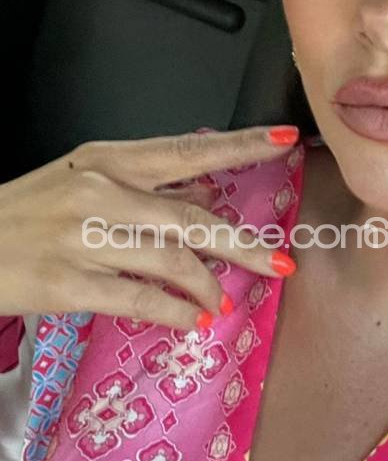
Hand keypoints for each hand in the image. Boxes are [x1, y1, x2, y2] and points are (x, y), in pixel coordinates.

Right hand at [0, 126, 301, 330]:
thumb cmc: (28, 214)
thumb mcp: (86, 182)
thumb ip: (149, 186)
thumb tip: (210, 188)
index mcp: (108, 160)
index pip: (187, 150)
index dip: (240, 146)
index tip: (286, 139)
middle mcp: (99, 192)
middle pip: (190, 217)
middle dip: (242, 244)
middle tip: (281, 262)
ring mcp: (82, 237)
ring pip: (170, 259)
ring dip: (207, 286)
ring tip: (224, 301)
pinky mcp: (68, 282)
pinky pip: (140, 299)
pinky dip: (175, 313)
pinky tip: (192, 321)